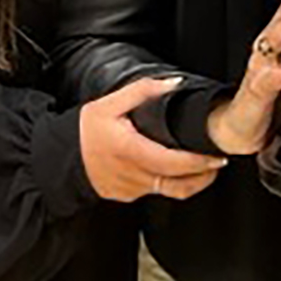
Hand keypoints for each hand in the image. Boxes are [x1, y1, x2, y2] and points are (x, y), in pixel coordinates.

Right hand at [78, 76, 225, 203]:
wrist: (61, 158)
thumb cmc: (84, 131)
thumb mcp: (110, 103)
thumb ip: (143, 90)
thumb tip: (174, 83)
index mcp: (131, 151)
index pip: (173, 163)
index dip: (198, 163)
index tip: (216, 156)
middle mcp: (133, 175)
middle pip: (178, 184)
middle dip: (204, 174)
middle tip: (218, 161)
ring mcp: (132, 190)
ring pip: (170, 192)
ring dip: (191, 182)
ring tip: (205, 168)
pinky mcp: (128, 196)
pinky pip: (155, 192)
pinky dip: (170, 183)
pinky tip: (177, 170)